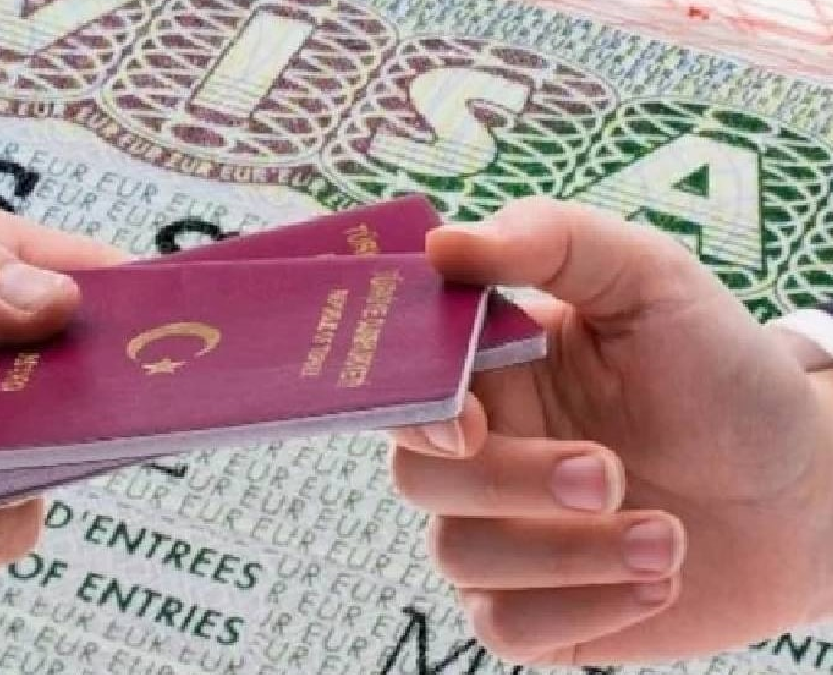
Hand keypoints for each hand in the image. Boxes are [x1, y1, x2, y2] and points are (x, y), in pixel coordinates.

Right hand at [391, 197, 832, 664]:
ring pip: (460, 556)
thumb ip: (552, 241)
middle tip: (610, 475)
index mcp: (491, 371)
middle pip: (417, 476)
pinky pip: (506, 628)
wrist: (805, 489)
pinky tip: (657, 582)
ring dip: (566, 554)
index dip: (418, 410)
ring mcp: (504, 533)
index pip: (403, 386)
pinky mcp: (538, 607)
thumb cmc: (724, 376)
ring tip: (668, 539)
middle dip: (509, 483)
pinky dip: (580, 611)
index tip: (474, 422)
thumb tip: (443, 244)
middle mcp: (482, 452)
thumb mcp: (654, 282)